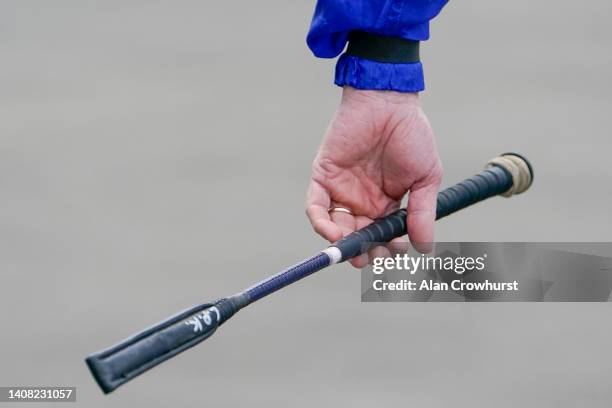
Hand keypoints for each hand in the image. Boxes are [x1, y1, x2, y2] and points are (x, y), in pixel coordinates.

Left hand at [306, 87, 442, 267]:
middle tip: (371, 257)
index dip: (387, 248)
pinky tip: (333, 234)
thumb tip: (425, 247)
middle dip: (364, 251)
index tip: (395, 252)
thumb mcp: (425, 177)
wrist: (388, 102)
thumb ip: (422, 212)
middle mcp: (362, 200)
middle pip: (358, 236)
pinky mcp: (323, 177)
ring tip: (353, 252)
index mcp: (386, 202)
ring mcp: (341, 190)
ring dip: (342, 244)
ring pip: (336, 227)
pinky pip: (316, 207)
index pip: (382, 235)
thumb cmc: (411, 134)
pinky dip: (321, 223)